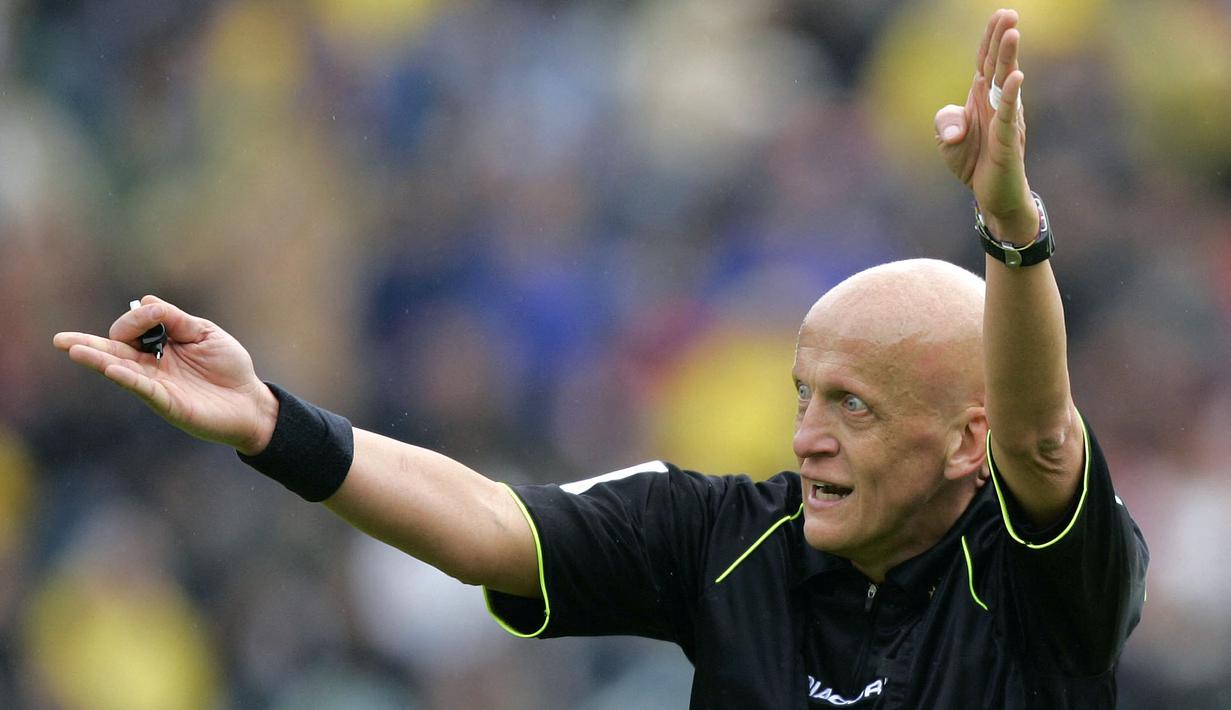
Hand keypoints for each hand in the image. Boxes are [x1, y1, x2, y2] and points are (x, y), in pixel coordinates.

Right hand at [53, 296, 277, 454]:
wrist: (250, 401)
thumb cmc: (229, 367)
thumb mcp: (205, 333)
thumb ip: (175, 318)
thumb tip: (143, 301)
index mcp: (160, 346)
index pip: (134, 328)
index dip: (137, 318)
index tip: (152, 313)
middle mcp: (151, 366)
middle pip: (114, 351)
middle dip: (88, 344)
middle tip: (60, 340)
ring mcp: (156, 385)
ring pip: (121, 369)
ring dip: (97, 359)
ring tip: (73, 350)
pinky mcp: (167, 403)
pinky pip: (143, 388)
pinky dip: (127, 377)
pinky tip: (110, 368)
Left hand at [935, 8, 1037, 244]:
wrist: (991, 196)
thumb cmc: (973, 162)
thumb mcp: (947, 141)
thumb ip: (945, 123)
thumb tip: (955, 129)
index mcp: (981, 99)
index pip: (986, 63)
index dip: (991, 39)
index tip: (999, 14)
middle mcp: (996, 105)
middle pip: (999, 66)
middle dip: (1003, 39)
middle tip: (1010, 14)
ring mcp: (1004, 121)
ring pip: (1006, 85)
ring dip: (1009, 59)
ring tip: (1013, 34)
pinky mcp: (1006, 141)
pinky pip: (1007, 115)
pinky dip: (1009, 97)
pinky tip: (1015, 78)